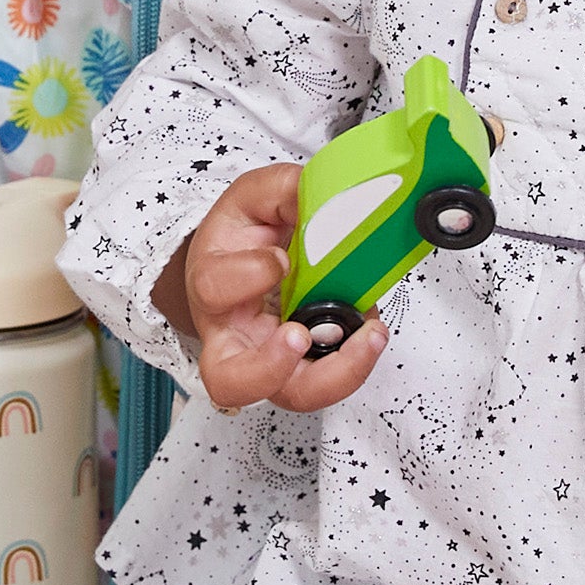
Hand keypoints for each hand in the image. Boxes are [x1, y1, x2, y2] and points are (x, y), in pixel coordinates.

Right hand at [153, 164, 390, 415]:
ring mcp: (269, 361)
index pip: (213, 289)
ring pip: (289, 395)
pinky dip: (355, 363)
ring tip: (367, 337)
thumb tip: (321, 192)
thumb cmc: (242, 237)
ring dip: (333, 375)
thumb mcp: (254, 199)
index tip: (280, 260)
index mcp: (213, 284)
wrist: (244, 260)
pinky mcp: (305, 366)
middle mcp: (233, 336)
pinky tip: (371, 331)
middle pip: (231, 381)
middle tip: (299, 337)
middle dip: (270, 367)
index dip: (247, 276)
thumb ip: (282, 189)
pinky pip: (328, 381)